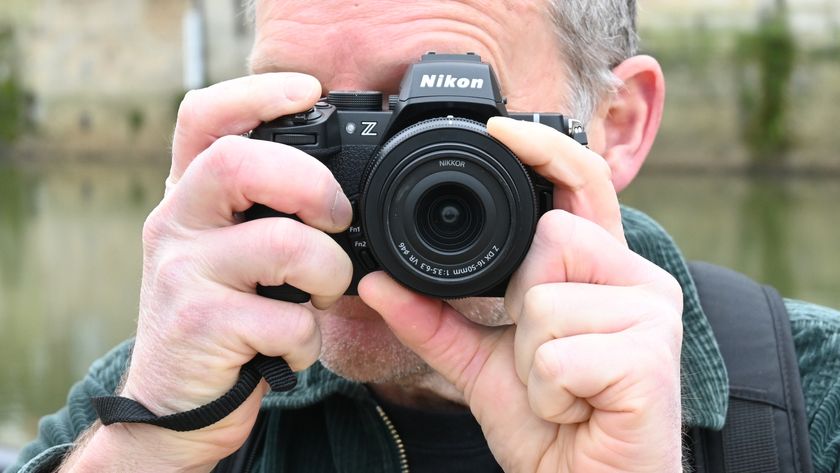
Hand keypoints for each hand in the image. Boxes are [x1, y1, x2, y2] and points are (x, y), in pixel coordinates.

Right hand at [64, 73, 352, 471]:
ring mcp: (184, 274)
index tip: (309, 90)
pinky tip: (292, 346)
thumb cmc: (217, 317)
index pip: (203, 117)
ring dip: (329, 273)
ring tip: (320, 294)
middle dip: (312, 184)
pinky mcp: (202, 326)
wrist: (172, 405)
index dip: (256, 92)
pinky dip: (309, 338)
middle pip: (239, 162)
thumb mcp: (226, 251)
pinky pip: (289, 318)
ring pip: (285, 244)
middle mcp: (176, 223)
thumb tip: (337, 185)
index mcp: (188, 197)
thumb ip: (261, 212)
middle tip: (335, 217)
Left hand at [359, 117, 683, 471]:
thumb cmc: (550, 423)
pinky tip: (578, 408)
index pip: (583, 183)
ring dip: (530, 361)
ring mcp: (653, 315)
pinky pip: (559, 353)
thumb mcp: (480, 363)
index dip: (546, 150)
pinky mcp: (651, 358)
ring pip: (545, 301)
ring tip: (561, 389)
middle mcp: (639, 279)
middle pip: (549, 240)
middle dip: (522, 309)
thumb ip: (432, 318)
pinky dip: (548, 391)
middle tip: (544, 358)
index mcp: (604, 269)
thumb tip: (375, 281)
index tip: (498, 127)